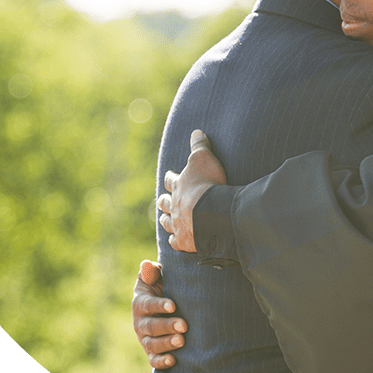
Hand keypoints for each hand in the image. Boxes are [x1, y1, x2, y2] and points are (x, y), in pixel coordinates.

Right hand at [132, 260, 187, 369]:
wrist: (168, 305)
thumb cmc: (164, 286)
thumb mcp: (157, 276)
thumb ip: (152, 272)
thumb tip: (147, 264)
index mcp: (140, 303)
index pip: (148, 304)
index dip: (159, 305)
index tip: (173, 305)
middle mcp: (140, 322)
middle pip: (150, 326)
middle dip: (167, 326)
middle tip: (184, 325)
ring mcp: (145, 338)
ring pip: (152, 344)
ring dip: (166, 344)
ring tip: (181, 341)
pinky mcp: (152, 351)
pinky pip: (153, 359)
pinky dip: (161, 361)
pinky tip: (173, 360)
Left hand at [159, 129, 227, 252]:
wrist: (211, 214)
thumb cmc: (207, 183)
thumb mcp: (204, 158)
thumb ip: (200, 145)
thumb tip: (196, 131)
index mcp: (179, 186)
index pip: (171, 180)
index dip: (170, 178)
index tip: (169, 176)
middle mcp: (175, 205)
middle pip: (164, 203)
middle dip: (163, 201)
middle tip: (162, 200)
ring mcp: (178, 224)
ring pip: (166, 222)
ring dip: (165, 220)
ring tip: (163, 219)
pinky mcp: (184, 240)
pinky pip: (175, 241)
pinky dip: (174, 240)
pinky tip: (174, 241)